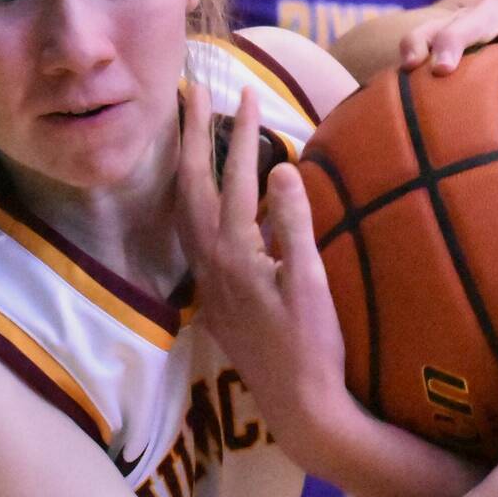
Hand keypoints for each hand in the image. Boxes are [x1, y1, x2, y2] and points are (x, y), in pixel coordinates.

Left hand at [175, 83, 349, 461]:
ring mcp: (208, 281)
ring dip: (187, 164)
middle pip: (191, 186)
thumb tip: (283, 167)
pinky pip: (192, 231)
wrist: (300, 406)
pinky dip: (194, 198)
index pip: (232, 180)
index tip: (246, 93)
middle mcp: (210, 263)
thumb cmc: (313, 345)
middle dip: (191, 135)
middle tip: (192, 90)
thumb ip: (294, 223)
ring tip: (190, 128)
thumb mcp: (312, 282)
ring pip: (185, 208)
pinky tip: (205, 193)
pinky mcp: (215, 295)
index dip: (239, 135)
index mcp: (233, 254)